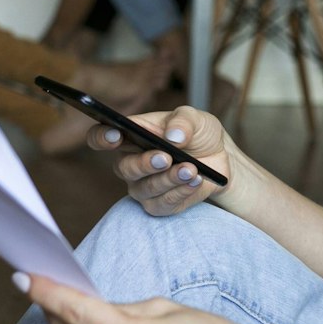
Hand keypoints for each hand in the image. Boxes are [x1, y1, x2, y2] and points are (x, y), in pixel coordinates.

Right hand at [90, 107, 232, 215]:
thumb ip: (183, 122)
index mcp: (131, 136)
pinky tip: (196, 180)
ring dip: (169, 179)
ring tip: (191, 169)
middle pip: (124, 168)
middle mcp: (131, 163)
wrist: (221, 158)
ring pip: (145, 189)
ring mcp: (143, 186)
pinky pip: (163, 204)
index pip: (101, 137)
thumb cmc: (198, 134)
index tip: (116, 135)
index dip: (102, 137)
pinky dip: (181, 192)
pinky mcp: (160, 205)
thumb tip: (173, 137)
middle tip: (166, 157)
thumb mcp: (196, 118)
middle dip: (145, 163)